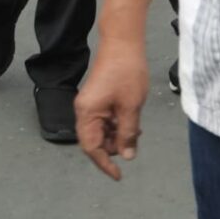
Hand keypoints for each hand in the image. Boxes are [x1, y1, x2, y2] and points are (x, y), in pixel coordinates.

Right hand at [75, 37, 150, 179]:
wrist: (122, 43)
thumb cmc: (126, 72)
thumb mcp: (131, 107)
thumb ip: (127, 134)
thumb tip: (127, 156)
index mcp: (87, 113)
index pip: (92, 148)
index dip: (105, 164)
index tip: (119, 176)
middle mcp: (84, 110)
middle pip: (94, 141)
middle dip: (113, 147)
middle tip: (134, 144)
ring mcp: (89, 104)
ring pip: (100, 131)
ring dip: (117, 136)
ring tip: (135, 130)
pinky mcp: (96, 99)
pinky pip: (103, 120)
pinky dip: (116, 125)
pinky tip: (131, 121)